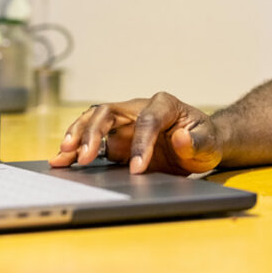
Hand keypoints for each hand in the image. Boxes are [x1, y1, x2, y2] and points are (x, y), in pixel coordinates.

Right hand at [48, 92, 222, 174]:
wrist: (200, 146)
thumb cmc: (205, 140)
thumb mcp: (209, 143)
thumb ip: (196, 141)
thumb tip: (180, 138)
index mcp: (164, 104)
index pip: (147, 119)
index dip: (140, 142)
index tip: (137, 168)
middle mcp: (139, 109)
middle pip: (109, 112)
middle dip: (94, 131)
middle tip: (84, 156)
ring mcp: (125, 123)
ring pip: (94, 121)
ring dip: (78, 135)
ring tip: (65, 154)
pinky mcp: (116, 139)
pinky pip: (92, 140)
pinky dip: (76, 149)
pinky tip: (62, 160)